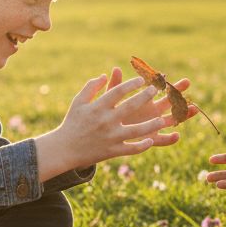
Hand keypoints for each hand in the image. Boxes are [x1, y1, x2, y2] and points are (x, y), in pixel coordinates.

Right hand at [34, 72, 173, 179]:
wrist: (64, 148)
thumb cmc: (72, 122)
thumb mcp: (78, 102)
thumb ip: (91, 87)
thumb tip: (105, 75)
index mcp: (97, 108)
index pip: (118, 92)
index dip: (131, 84)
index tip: (141, 80)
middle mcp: (105, 121)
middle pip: (130, 107)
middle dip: (145, 97)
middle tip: (155, 90)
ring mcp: (110, 137)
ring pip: (136, 131)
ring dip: (151, 125)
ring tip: (162, 119)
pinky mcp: (112, 151)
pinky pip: (131, 149)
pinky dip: (142, 146)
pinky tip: (151, 140)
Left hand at [105, 65, 191, 148]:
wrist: (108, 133)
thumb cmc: (110, 113)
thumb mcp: (110, 100)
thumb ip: (115, 86)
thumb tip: (115, 69)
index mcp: (145, 99)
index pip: (156, 88)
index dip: (160, 81)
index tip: (164, 75)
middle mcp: (153, 111)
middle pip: (169, 100)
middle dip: (178, 91)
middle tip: (187, 81)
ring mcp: (154, 124)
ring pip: (173, 119)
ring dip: (184, 114)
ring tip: (194, 109)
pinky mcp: (151, 138)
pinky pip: (163, 140)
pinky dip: (170, 139)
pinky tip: (176, 136)